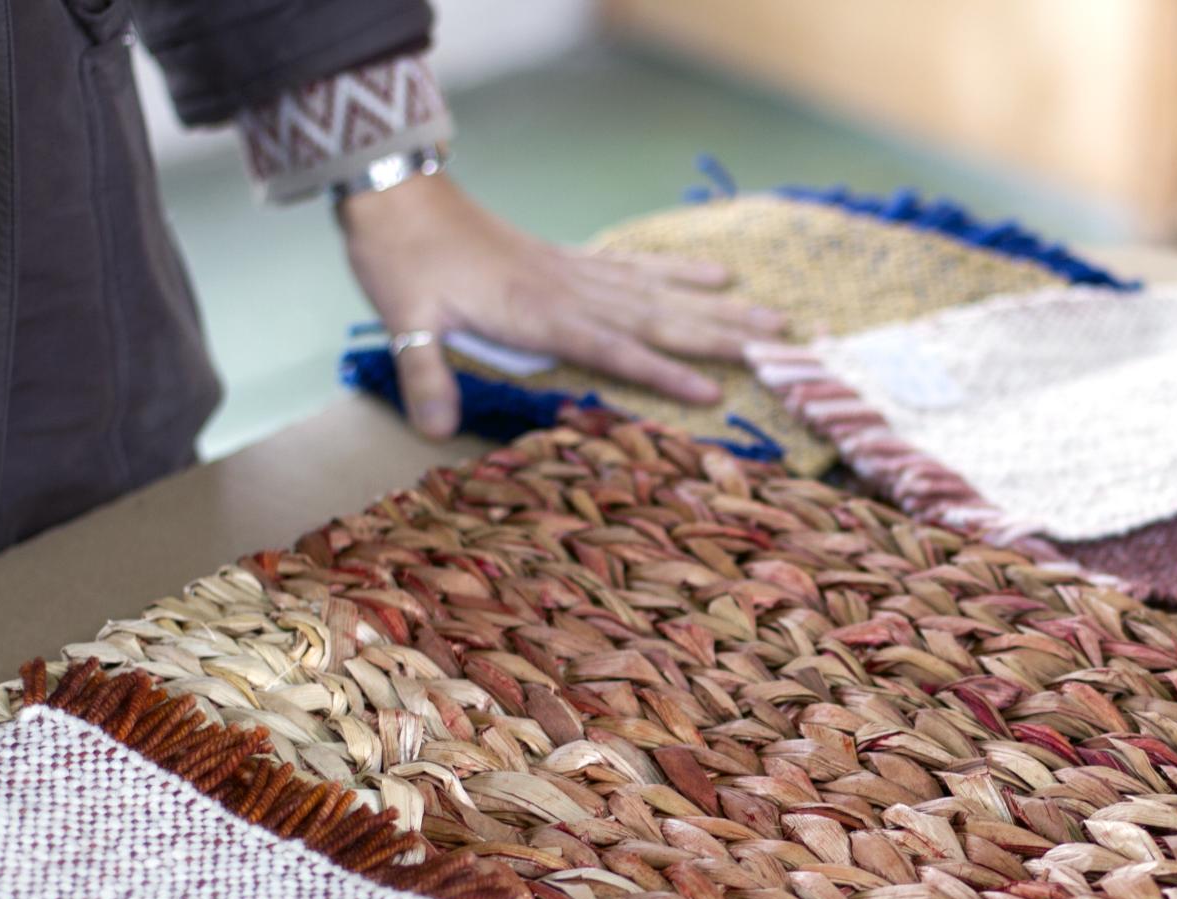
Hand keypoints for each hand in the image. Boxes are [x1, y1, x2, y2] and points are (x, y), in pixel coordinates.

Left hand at [338, 173, 786, 437]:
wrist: (395, 189)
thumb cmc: (400, 256)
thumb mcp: (403, 317)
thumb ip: (424, 373)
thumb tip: (434, 431)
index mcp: (537, 311)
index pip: (614, 348)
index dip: (663, 373)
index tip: (715, 393)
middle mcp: (568, 290)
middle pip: (658, 317)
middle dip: (721, 335)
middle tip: (780, 346)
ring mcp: (573, 272)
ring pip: (659, 293)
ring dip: (717, 307)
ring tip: (771, 316)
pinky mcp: (567, 260)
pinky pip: (635, 269)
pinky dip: (678, 273)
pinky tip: (714, 274)